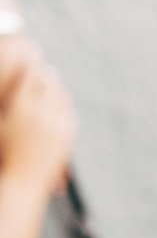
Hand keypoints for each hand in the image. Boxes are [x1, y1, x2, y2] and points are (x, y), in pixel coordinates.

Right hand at [0, 55, 76, 196]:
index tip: (31, 58)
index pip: (32, 75)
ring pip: (61, 95)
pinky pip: (68, 110)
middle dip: (46, 74)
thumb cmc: (4, 151)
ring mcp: (58, 122)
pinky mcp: (68, 133)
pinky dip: (64, 103)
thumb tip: (0, 90)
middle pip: (49, 82)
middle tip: (45, 68)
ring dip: (57, 87)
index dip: (32, 65)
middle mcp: (42, 112)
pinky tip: (60, 100)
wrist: (25, 180)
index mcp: (22, 106)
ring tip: (52, 81)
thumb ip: (0, 102)